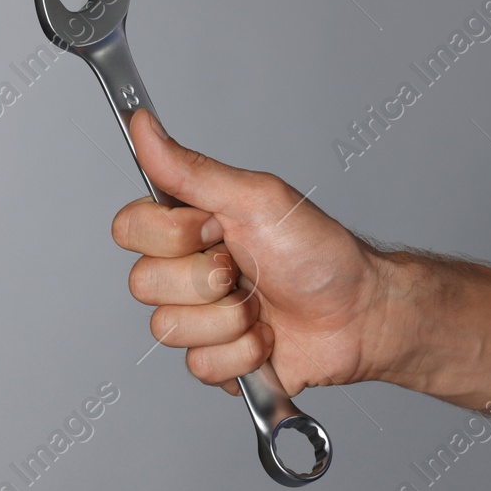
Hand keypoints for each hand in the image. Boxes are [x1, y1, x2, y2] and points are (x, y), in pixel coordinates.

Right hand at [113, 109, 388, 395]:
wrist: (360, 314)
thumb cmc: (318, 252)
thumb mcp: (256, 200)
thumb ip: (191, 170)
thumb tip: (142, 126)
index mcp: (189, 226)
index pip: (130, 228)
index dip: (172, 234)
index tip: (217, 228)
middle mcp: (186, 271)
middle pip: (143, 283)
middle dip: (207, 278)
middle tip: (245, 268)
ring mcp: (199, 319)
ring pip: (168, 328)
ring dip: (229, 318)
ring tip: (262, 305)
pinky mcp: (215, 361)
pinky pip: (198, 365)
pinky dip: (243, 352)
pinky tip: (267, 337)